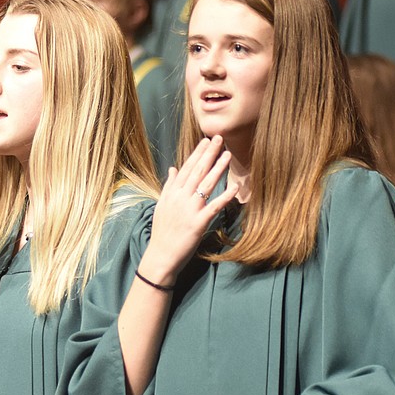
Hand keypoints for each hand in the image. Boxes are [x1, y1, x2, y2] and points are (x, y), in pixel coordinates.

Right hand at [138, 135, 239, 285]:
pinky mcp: (198, 222)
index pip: (186, 168)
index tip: (206, 141)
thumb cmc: (162, 232)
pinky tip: (235, 187)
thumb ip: (169, 186)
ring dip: (218, 169)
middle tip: (219, 139)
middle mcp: (180, 198)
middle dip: (208, 154)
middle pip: (197, 172)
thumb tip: (173, 168)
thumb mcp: (162, 206)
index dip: (197, 154)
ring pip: (205, 184)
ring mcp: (189, 209)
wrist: (160, 255)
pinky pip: (214, 206)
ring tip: (228, 155)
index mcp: (172, 193)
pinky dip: (225, 196)